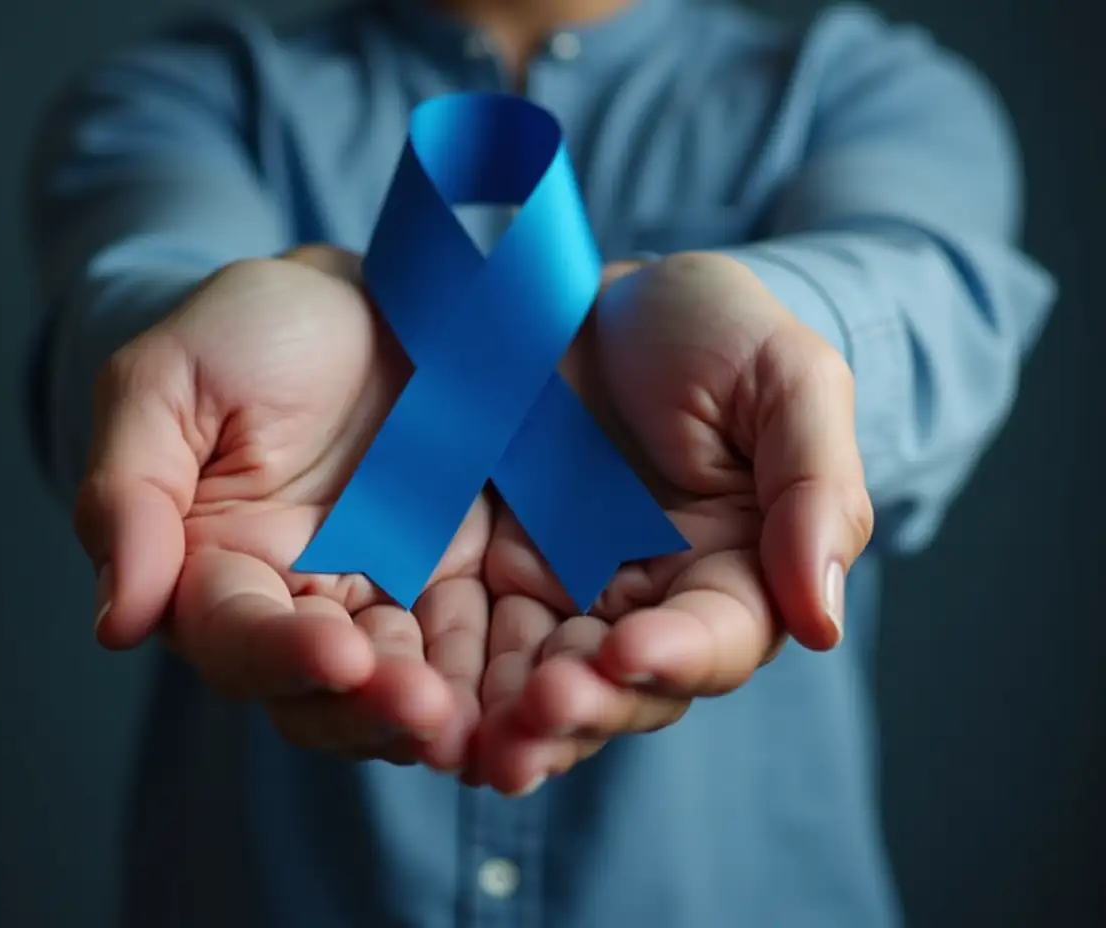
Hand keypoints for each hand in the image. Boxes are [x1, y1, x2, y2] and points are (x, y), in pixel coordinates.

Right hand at [74, 246, 490, 769]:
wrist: (363, 297)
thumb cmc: (252, 329)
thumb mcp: (168, 383)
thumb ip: (130, 493)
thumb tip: (117, 622)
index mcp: (215, 568)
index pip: (236, 638)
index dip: (282, 657)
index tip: (337, 656)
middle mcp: (298, 601)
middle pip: (323, 692)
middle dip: (372, 708)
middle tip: (426, 711)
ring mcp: (384, 594)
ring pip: (404, 685)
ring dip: (442, 713)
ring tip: (488, 726)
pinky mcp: (457, 576)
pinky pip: (477, 642)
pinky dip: (498, 676)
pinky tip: (533, 693)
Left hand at [472, 254, 874, 793]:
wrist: (598, 294)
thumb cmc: (711, 328)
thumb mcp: (786, 377)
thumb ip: (815, 486)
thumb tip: (824, 619)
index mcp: (738, 567)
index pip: (721, 636)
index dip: (678, 653)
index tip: (627, 650)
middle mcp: (656, 600)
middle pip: (629, 683)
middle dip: (587, 705)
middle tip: (539, 712)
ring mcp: (571, 592)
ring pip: (549, 680)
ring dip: (515, 718)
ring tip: (479, 738)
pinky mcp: (499, 572)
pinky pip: (478, 639)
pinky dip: (457, 674)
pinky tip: (422, 689)